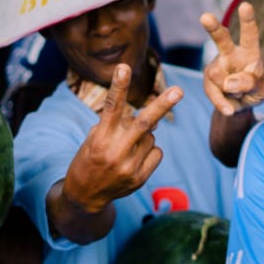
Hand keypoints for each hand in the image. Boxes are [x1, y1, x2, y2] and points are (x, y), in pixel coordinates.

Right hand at [63, 64, 181, 212]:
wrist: (84, 196)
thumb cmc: (89, 159)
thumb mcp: (94, 140)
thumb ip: (118, 126)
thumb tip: (154, 119)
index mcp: (100, 138)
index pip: (112, 107)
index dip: (119, 86)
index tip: (124, 67)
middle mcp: (116, 152)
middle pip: (144, 123)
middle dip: (162, 105)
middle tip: (179, 91)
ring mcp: (129, 167)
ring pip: (151, 137)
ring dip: (144, 136)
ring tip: (125, 148)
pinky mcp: (140, 179)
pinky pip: (156, 153)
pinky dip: (150, 151)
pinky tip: (134, 159)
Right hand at [203, 3, 263, 116]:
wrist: (239, 105)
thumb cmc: (254, 90)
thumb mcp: (260, 90)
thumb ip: (250, 84)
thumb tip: (229, 82)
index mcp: (250, 51)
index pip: (250, 35)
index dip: (248, 21)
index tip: (245, 6)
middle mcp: (231, 54)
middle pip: (222, 39)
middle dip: (214, 28)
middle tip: (205, 17)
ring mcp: (217, 66)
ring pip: (218, 76)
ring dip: (231, 92)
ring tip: (239, 95)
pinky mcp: (208, 80)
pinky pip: (214, 93)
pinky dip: (223, 103)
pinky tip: (230, 107)